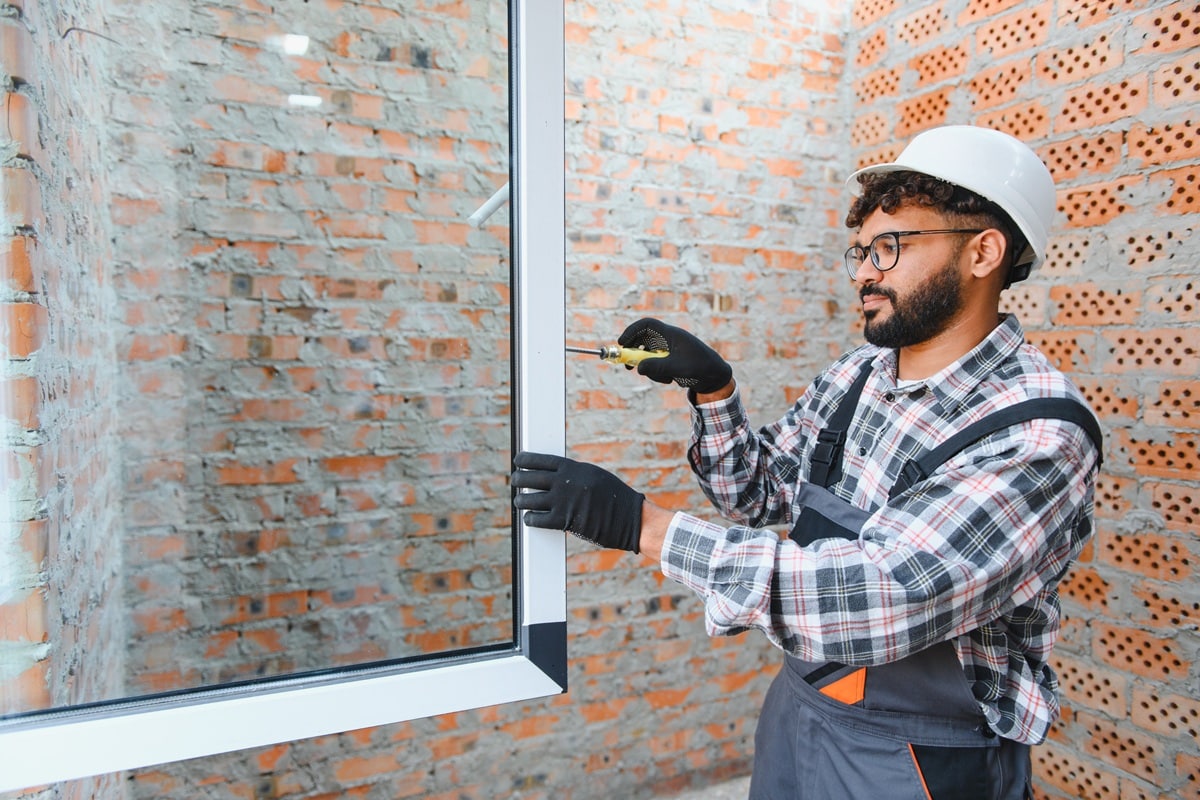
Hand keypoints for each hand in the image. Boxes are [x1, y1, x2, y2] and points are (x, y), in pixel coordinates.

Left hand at [511, 452, 643, 552]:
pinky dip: (530, 518)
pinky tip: (529, 517)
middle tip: (514, 480)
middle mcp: (566, 483)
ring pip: (529, 499)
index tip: (518, 460)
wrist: (630, 518)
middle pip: (531, 478)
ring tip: (519, 501)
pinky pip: (538, 518)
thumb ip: (574, 475)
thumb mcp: (594, 477)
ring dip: (521, 501)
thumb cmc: (615, 497)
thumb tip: (555, 476)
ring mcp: (563, 502)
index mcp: (574, 469)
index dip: (526, 460)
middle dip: (518, 479)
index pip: (542, 460)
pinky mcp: (564, 521)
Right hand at [618, 318, 731, 393]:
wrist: (716, 377)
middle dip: (634, 353)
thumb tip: (638, 368)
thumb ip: (657, 367)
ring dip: (650, 368)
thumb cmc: (701, 368)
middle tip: (628, 366)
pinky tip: (670, 380)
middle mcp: (668, 340)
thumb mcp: (678, 368)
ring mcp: (668, 350)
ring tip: (664, 378)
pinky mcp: (670, 360)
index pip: (646, 325)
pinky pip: (656, 365)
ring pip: (649, 356)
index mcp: (671, 334)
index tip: (621, 344)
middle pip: (643, 340)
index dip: (632, 331)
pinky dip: (658, 373)